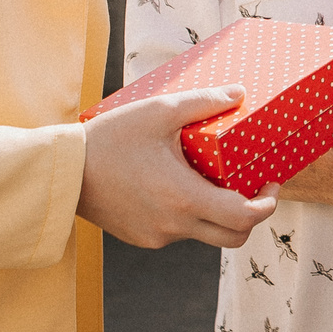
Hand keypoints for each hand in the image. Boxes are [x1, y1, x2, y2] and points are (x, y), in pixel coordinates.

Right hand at [78, 85, 280, 249]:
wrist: (60, 172)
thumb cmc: (108, 139)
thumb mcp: (158, 111)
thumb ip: (203, 102)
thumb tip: (239, 93)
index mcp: (182, 198)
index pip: (243, 219)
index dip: (267, 205)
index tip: (272, 186)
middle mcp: (172, 225)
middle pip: (232, 237)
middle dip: (251, 215)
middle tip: (255, 188)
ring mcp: (156, 236)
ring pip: (204, 234)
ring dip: (217, 213)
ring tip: (211, 178)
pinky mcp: (141, 237)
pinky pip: (178, 231)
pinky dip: (189, 214)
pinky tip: (178, 185)